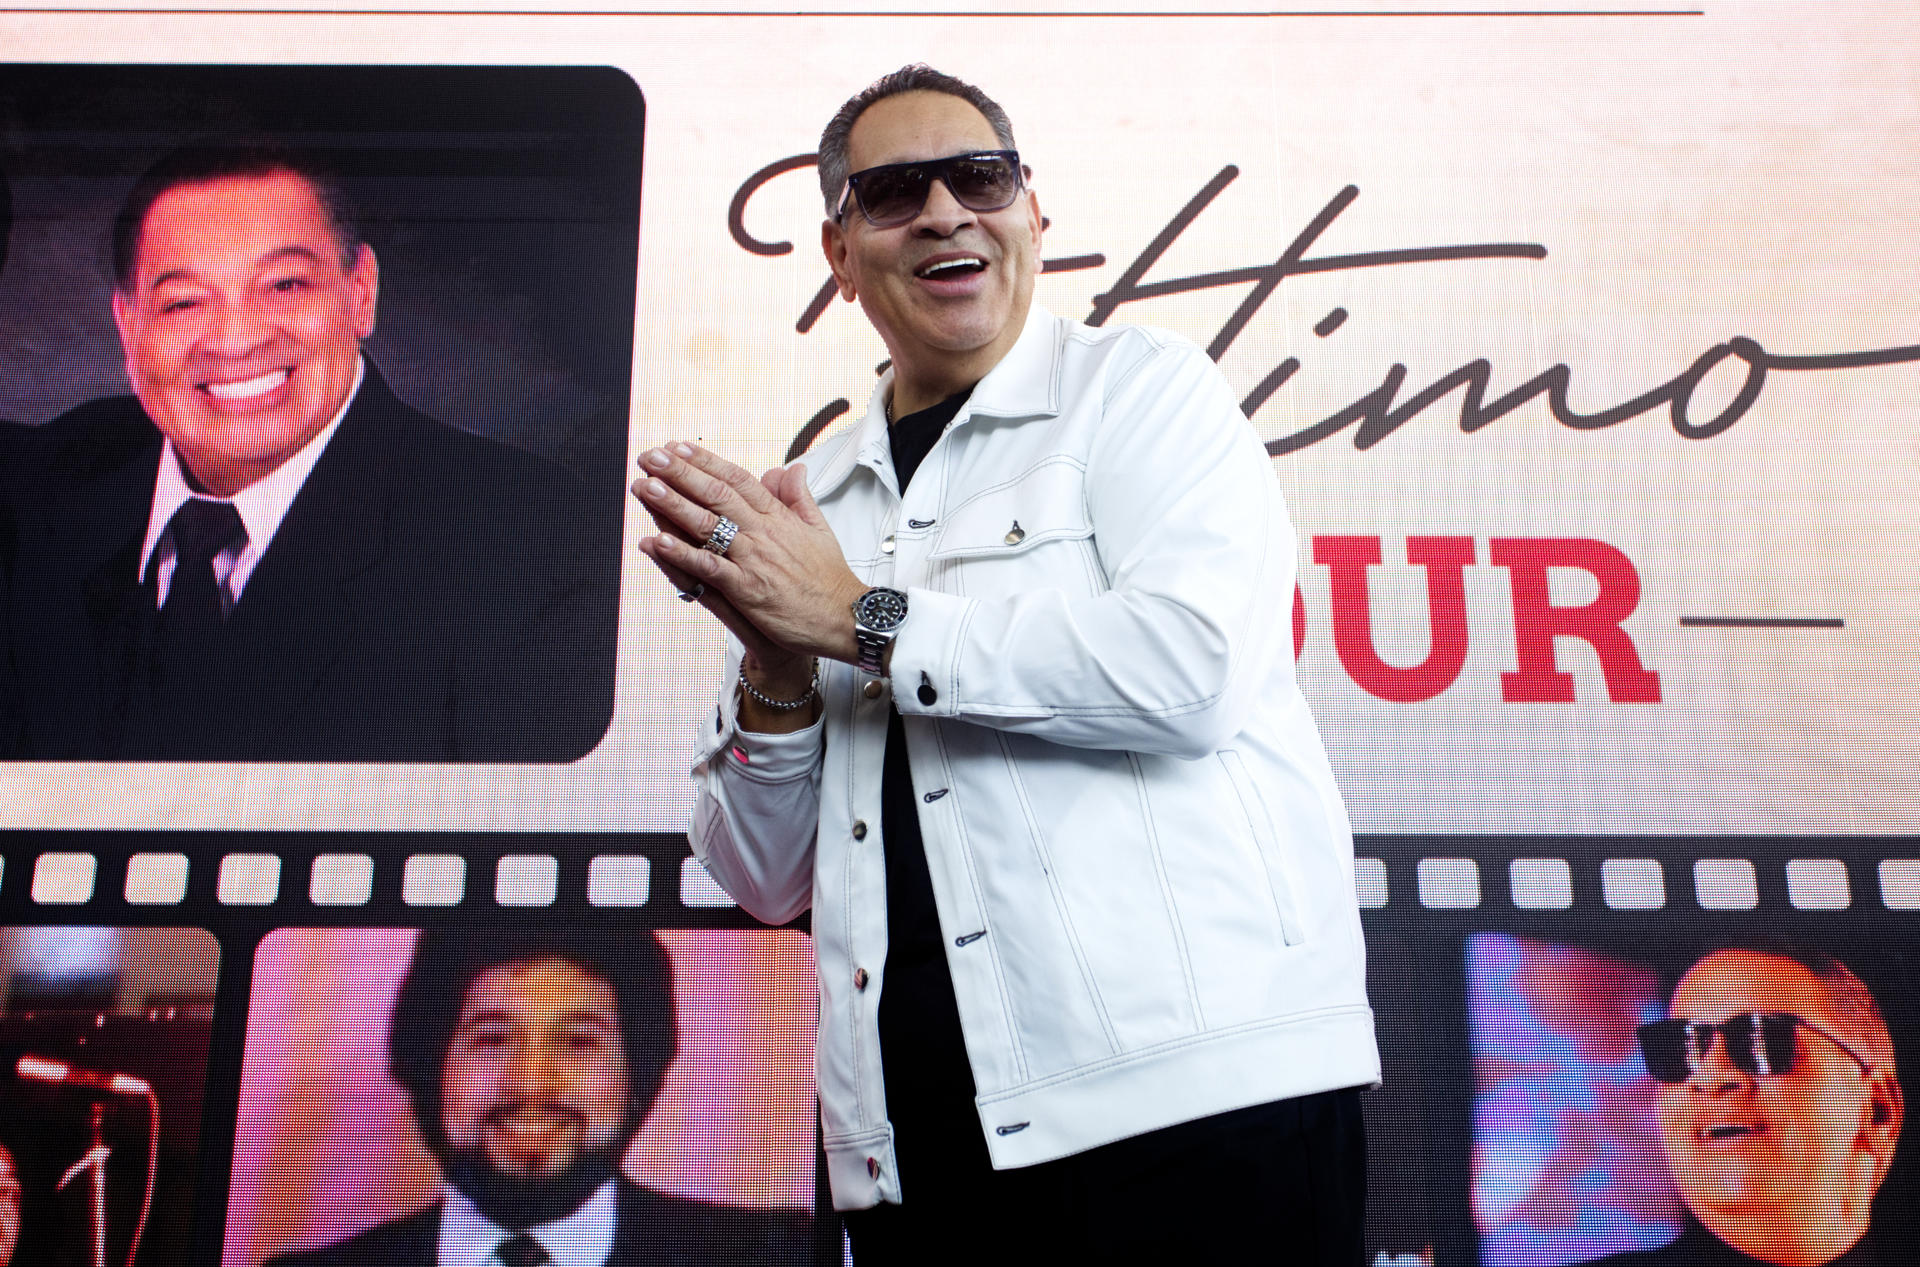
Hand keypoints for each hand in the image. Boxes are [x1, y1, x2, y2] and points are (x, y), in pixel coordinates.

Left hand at [633, 442, 867, 665]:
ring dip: (672, 505)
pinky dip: (682, 555)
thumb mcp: (819, 528)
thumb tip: (792, 469)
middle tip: (650, 457)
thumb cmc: (830, 578)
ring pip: (707, 526)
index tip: (677, 448)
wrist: (845, 618)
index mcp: (778, 517)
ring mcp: (754, 560)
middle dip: (680, 474)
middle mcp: (763, 533)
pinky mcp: (748, 590)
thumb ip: (799, 497)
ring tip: (644, 487)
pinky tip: (656, 542)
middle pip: (716, 495)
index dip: (705, 462)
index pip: (737, 480)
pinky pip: (709, 569)